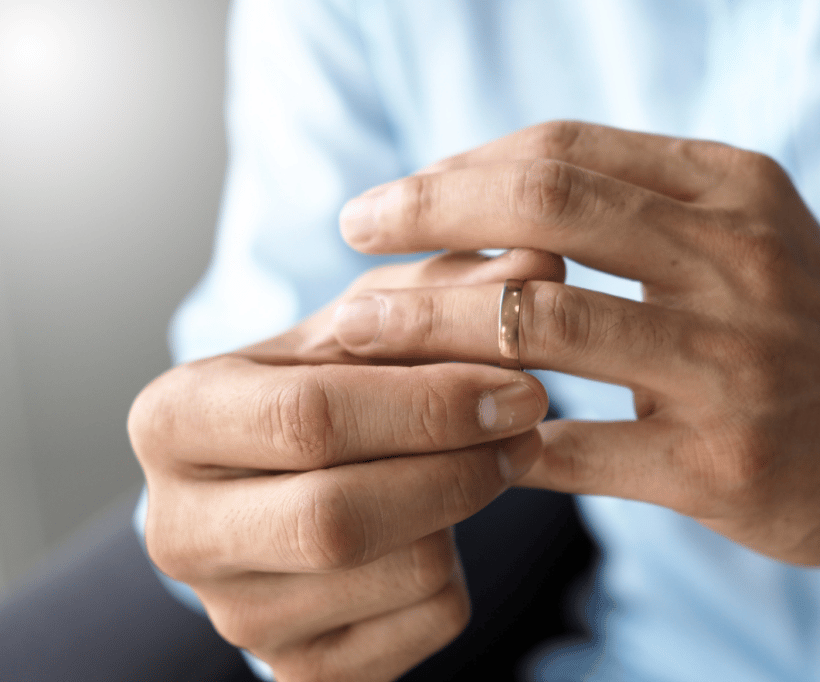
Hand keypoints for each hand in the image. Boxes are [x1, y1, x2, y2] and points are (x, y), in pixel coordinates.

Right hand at [128, 248, 561, 680]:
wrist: (289, 491)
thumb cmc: (331, 392)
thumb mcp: (368, 328)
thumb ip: (446, 290)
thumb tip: (545, 260)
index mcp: (173, 419)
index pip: (306, 416)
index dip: (429, 404)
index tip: (522, 384)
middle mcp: (177, 528)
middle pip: (337, 516)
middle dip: (457, 467)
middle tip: (531, 422)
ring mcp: (233, 613)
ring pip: (396, 574)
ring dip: (469, 511)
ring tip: (485, 461)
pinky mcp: (298, 670)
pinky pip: (421, 627)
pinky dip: (459, 573)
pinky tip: (441, 531)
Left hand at [337, 121, 819, 565]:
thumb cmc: (796, 327)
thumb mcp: (742, 232)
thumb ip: (634, 201)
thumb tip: (482, 184)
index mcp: (733, 190)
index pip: (563, 151)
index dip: (459, 168)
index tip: (398, 196)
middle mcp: (736, 264)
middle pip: (541, 206)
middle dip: (424, 212)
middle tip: (353, 228)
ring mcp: (730, 368)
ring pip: (537, 322)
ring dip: (425, 323)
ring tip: (357, 327)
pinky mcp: (718, 466)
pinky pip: (571, 445)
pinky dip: (493, 436)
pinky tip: (447, 434)